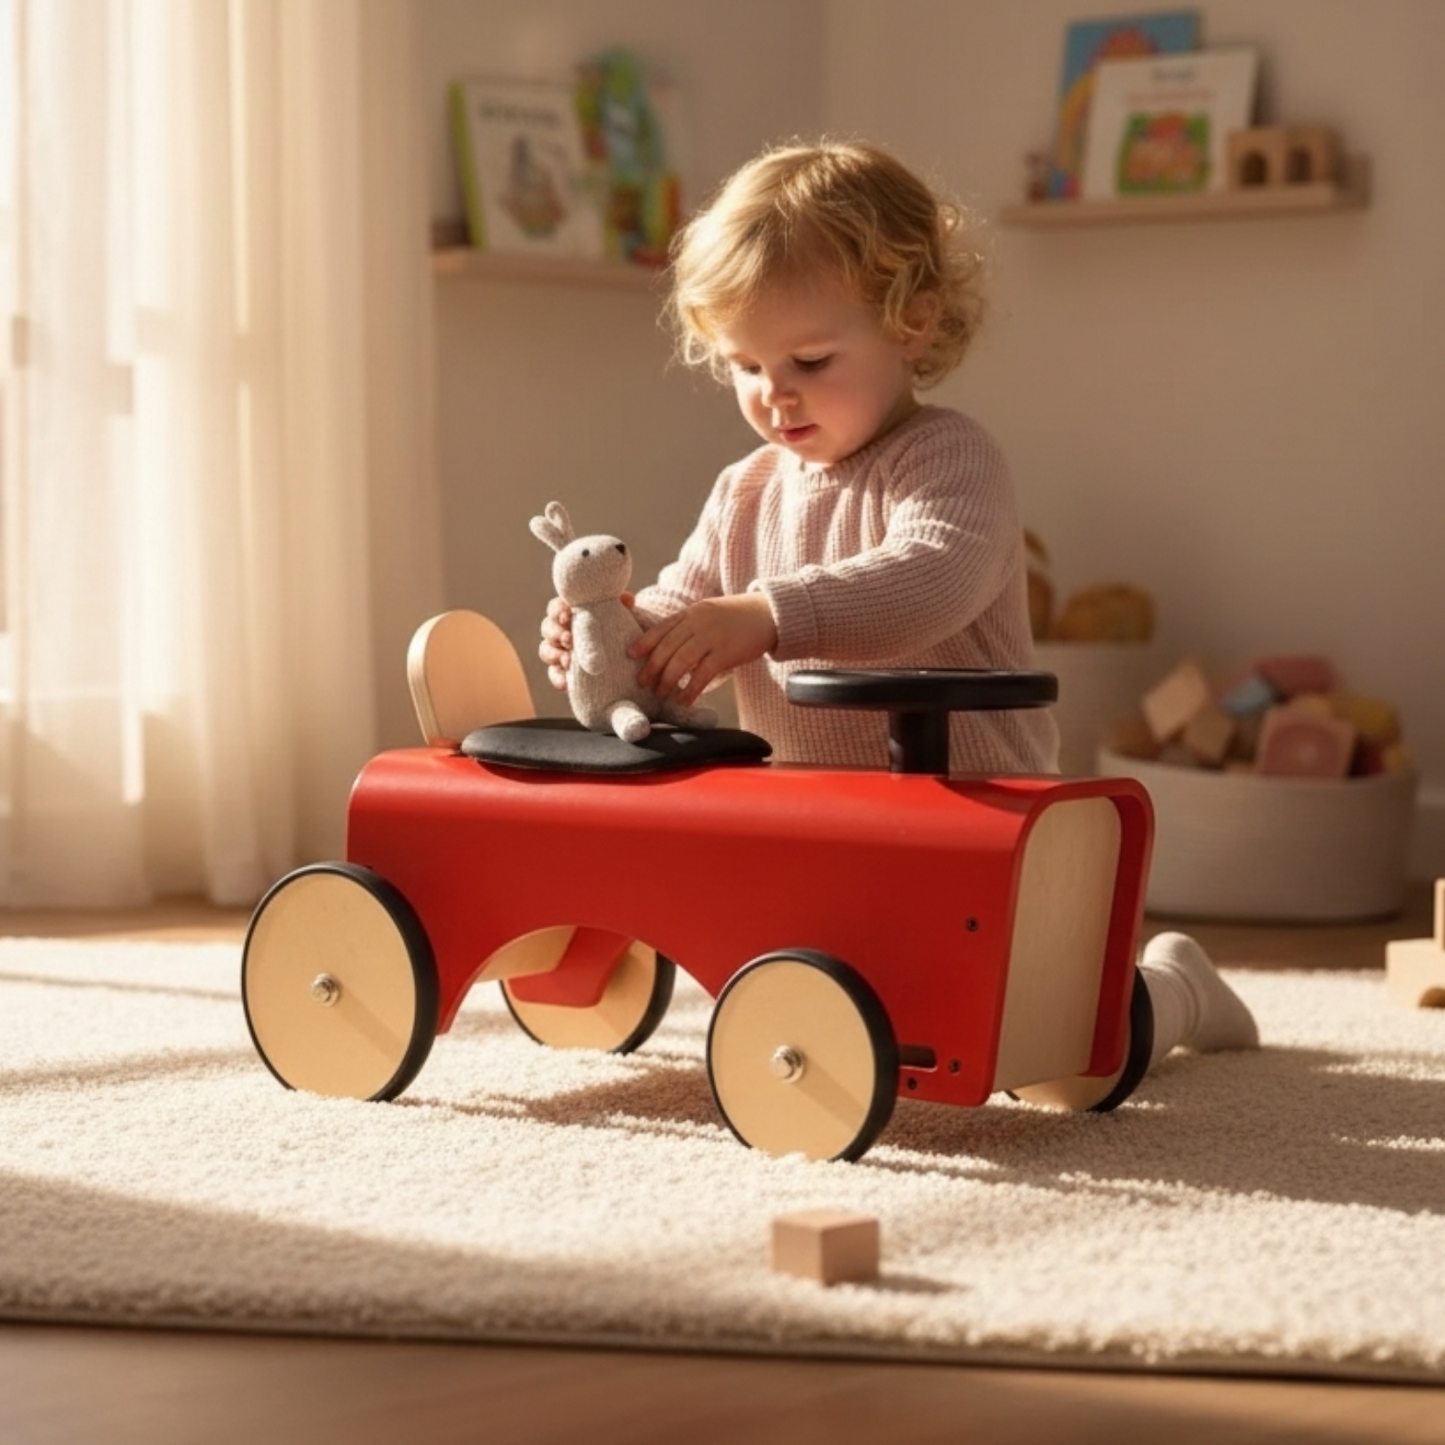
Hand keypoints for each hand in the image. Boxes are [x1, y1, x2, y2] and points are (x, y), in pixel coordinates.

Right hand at [539, 593, 634, 689]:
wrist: (627, 651)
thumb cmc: (619, 625)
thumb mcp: (623, 613)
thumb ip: (623, 603)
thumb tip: (626, 598)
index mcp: (570, 612)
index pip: (555, 608)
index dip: (557, 611)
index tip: (567, 616)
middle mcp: (560, 630)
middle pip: (547, 628)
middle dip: (556, 633)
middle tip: (569, 639)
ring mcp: (559, 650)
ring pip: (545, 650)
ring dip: (554, 655)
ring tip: (568, 661)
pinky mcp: (562, 670)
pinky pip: (554, 674)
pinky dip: (557, 678)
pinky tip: (565, 684)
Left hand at [631, 594, 777, 706]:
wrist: (770, 614)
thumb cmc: (738, 617)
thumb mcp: (710, 613)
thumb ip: (690, 626)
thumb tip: (671, 647)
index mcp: (692, 613)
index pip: (662, 627)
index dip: (644, 642)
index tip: (630, 654)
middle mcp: (698, 623)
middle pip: (667, 646)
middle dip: (652, 666)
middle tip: (641, 682)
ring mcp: (712, 637)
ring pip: (681, 661)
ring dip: (668, 680)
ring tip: (661, 695)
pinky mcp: (726, 653)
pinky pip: (702, 674)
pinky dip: (690, 689)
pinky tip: (684, 700)